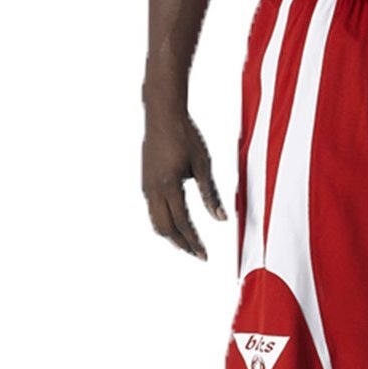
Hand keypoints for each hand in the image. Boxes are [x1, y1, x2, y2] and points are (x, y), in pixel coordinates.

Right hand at [142, 107, 225, 259]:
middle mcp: (153, 189)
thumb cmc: (186, 135)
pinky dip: (165, 223)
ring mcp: (146, 186)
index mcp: (169, 185)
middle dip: (182, 244)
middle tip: (198, 254)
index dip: (194, 242)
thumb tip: (222, 219)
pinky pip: (153, 210)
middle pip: (165, 228)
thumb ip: (210, 194)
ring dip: (172, 236)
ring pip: (156, 221)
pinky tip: (177, 224)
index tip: (205, 255)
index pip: (183, 223)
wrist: (162, 113)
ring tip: (188, 244)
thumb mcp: (203, 165)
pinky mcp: (145, 181)